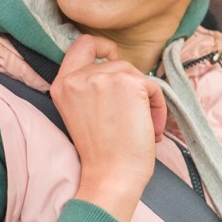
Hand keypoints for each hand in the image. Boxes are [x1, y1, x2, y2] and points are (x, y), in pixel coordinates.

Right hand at [51, 35, 166, 221]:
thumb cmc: (103, 152)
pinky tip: (151, 130)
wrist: (111, 175)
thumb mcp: (83, 111)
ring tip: (144, 128)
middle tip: (135, 117)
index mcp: (62, 84)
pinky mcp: (128, 82)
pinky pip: (154, 86)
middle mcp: (78, 77)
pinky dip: (158, 107)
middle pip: (118, 62)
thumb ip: (91, 86)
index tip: (114, 59)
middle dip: (133, 86)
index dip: (102, 46)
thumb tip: (117, 63)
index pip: (81, 45)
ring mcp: (102, 77)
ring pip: (137, 75)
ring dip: (148, 100)